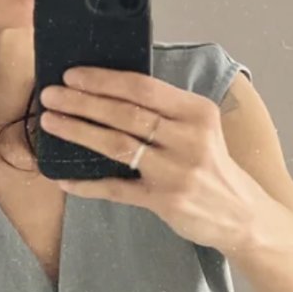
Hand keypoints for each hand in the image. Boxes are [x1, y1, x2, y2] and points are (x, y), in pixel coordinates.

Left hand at [39, 66, 256, 252]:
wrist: (242, 215)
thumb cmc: (213, 168)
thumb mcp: (201, 129)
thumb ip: (166, 112)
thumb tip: (113, 93)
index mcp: (196, 112)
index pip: (143, 88)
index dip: (104, 80)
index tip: (72, 76)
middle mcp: (188, 138)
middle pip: (126, 114)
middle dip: (82, 102)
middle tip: (50, 95)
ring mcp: (176, 172)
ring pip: (118, 145)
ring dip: (80, 132)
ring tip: (51, 123)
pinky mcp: (165, 201)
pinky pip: (118, 190)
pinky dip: (89, 185)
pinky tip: (65, 181)